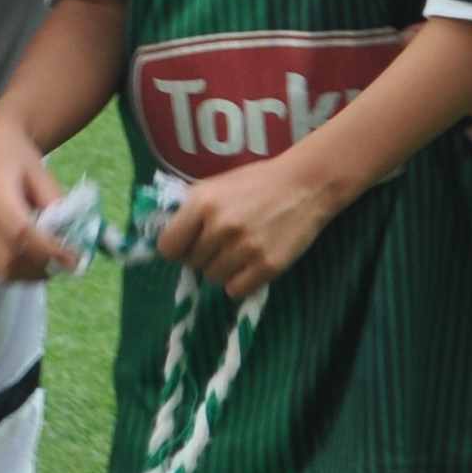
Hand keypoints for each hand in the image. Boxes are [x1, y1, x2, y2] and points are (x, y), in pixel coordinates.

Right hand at [0, 108, 77, 282]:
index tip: (75, 259)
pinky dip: (19, 271)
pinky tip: (31, 258)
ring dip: (32, 273)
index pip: (22, 233)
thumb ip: (56, 208)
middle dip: (43, 267)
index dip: (49, 251)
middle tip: (66, 264)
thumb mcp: (43, 176)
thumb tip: (70, 241)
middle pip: (10, 259)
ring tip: (51, 261)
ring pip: (3, 271)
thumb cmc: (17, 160)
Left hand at [153, 152, 338, 300]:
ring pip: (213, 278)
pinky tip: (251, 264)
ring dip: (223, 269)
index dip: (177, 248)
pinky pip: (236, 290)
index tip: (188, 244)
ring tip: (241, 249)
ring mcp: (244, 248)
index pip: (168, 247)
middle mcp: (220, 226)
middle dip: (203, 256)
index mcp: (202, 202)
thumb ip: (191, 209)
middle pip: (191, 264)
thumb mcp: (216, 186)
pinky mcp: (267, 266)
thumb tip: (165, 235)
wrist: (306, 184)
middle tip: (222, 242)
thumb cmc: (258, 182)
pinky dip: (241, 281)